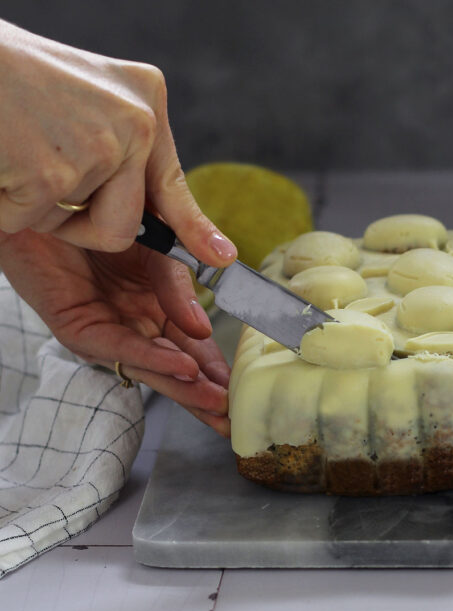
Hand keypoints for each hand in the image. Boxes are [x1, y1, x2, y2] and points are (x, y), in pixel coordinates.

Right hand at [0, 19, 234, 267]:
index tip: (221, 259)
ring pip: (79, 229)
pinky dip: (4, 203)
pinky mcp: (55, 171)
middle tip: (38, 168)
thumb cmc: (8, 74)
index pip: (173, 183)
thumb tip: (148, 216)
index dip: (195, 230)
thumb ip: (116, 143)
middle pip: (125, 225)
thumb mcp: (84, 97)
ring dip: (37, 209)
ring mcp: (99, 146)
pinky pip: (31, 221)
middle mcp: (136, 121)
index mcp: (145, 97)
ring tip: (16, 149)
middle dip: (78, 224)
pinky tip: (0, 156)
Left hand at [0, 230, 231, 436]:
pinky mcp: (76, 326)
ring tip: (214, 401)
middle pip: (172, 367)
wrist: (54, 194)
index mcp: (155, 305)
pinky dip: (151, 358)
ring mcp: (105, 327)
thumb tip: (205, 327)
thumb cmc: (105, 208)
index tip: (239, 390)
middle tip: (230, 417)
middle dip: (201, 394)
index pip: (191, 346)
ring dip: (182, 386)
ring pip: (147, 365)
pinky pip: (119, 345)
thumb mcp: (160, 243)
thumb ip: (180, 281)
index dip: (214, 369)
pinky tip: (183, 368)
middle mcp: (131, 322)